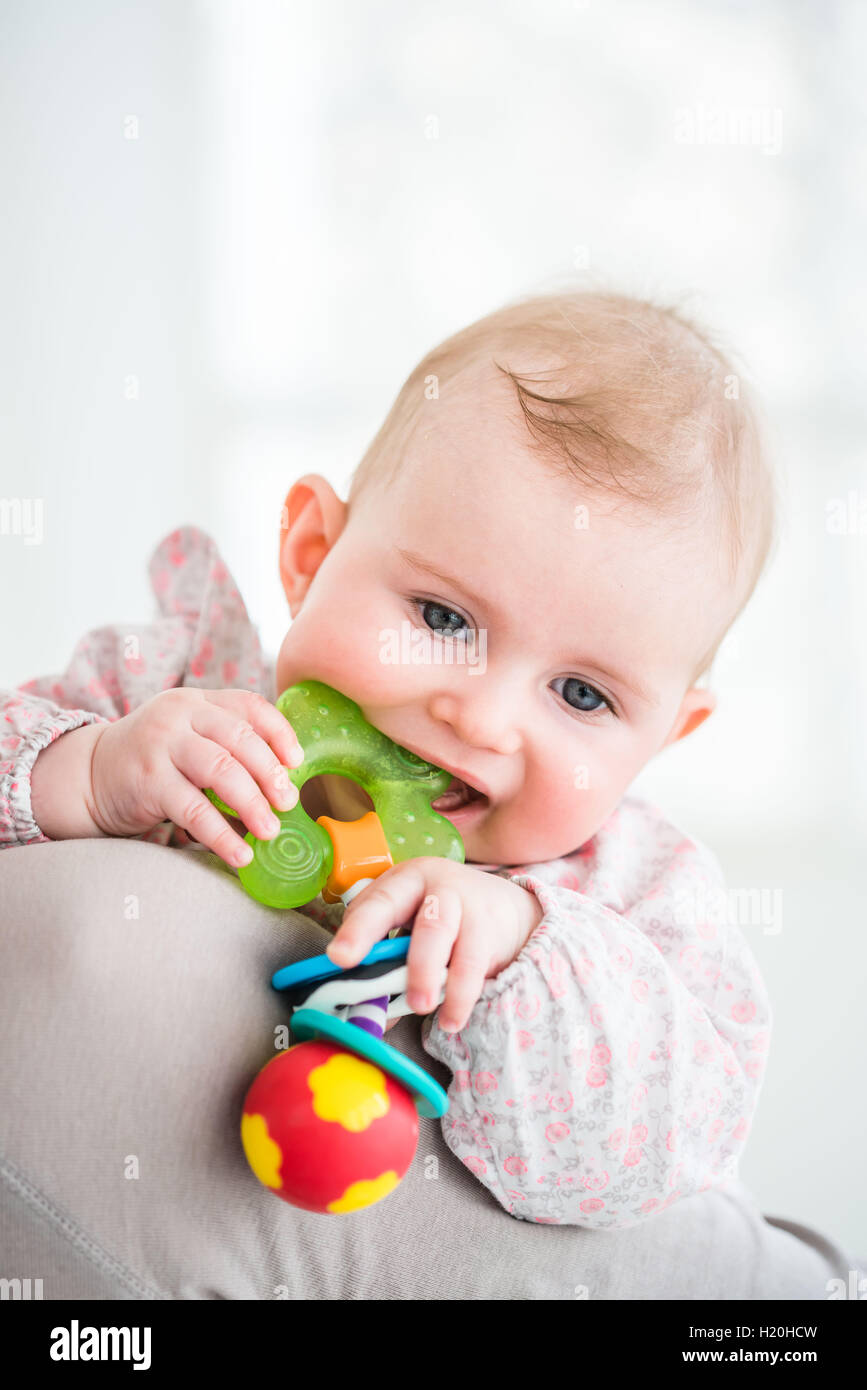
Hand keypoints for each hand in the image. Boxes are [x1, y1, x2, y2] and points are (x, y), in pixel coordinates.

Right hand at [86, 688, 302, 865]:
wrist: (90, 774)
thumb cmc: (155, 761)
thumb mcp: (189, 741)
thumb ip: (228, 753)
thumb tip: (283, 793)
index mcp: (198, 702)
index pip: (249, 706)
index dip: (279, 733)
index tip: (297, 762)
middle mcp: (180, 715)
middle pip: (240, 738)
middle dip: (271, 774)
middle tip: (289, 803)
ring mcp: (161, 745)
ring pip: (221, 770)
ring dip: (253, 804)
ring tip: (270, 831)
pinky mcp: (148, 780)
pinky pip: (194, 810)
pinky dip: (221, 835)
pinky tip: (239, 854)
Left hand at [325, 858, 543, 1033]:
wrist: (505, 906)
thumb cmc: (443, 916)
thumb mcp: (410, 922)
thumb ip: (386, 957)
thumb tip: (365, 1009)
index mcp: (405, 882)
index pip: (378, 902)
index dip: (358, 930)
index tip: (338, 957)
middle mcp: (438, 887)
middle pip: (426, 921)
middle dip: (408, 958)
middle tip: (383, 989)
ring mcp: (468, 906)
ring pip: (450, 941)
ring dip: (432, 976)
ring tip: (421, 1008)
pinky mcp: (490, 930)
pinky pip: (473, 966)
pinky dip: (460, 996)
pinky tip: (451, 1019)